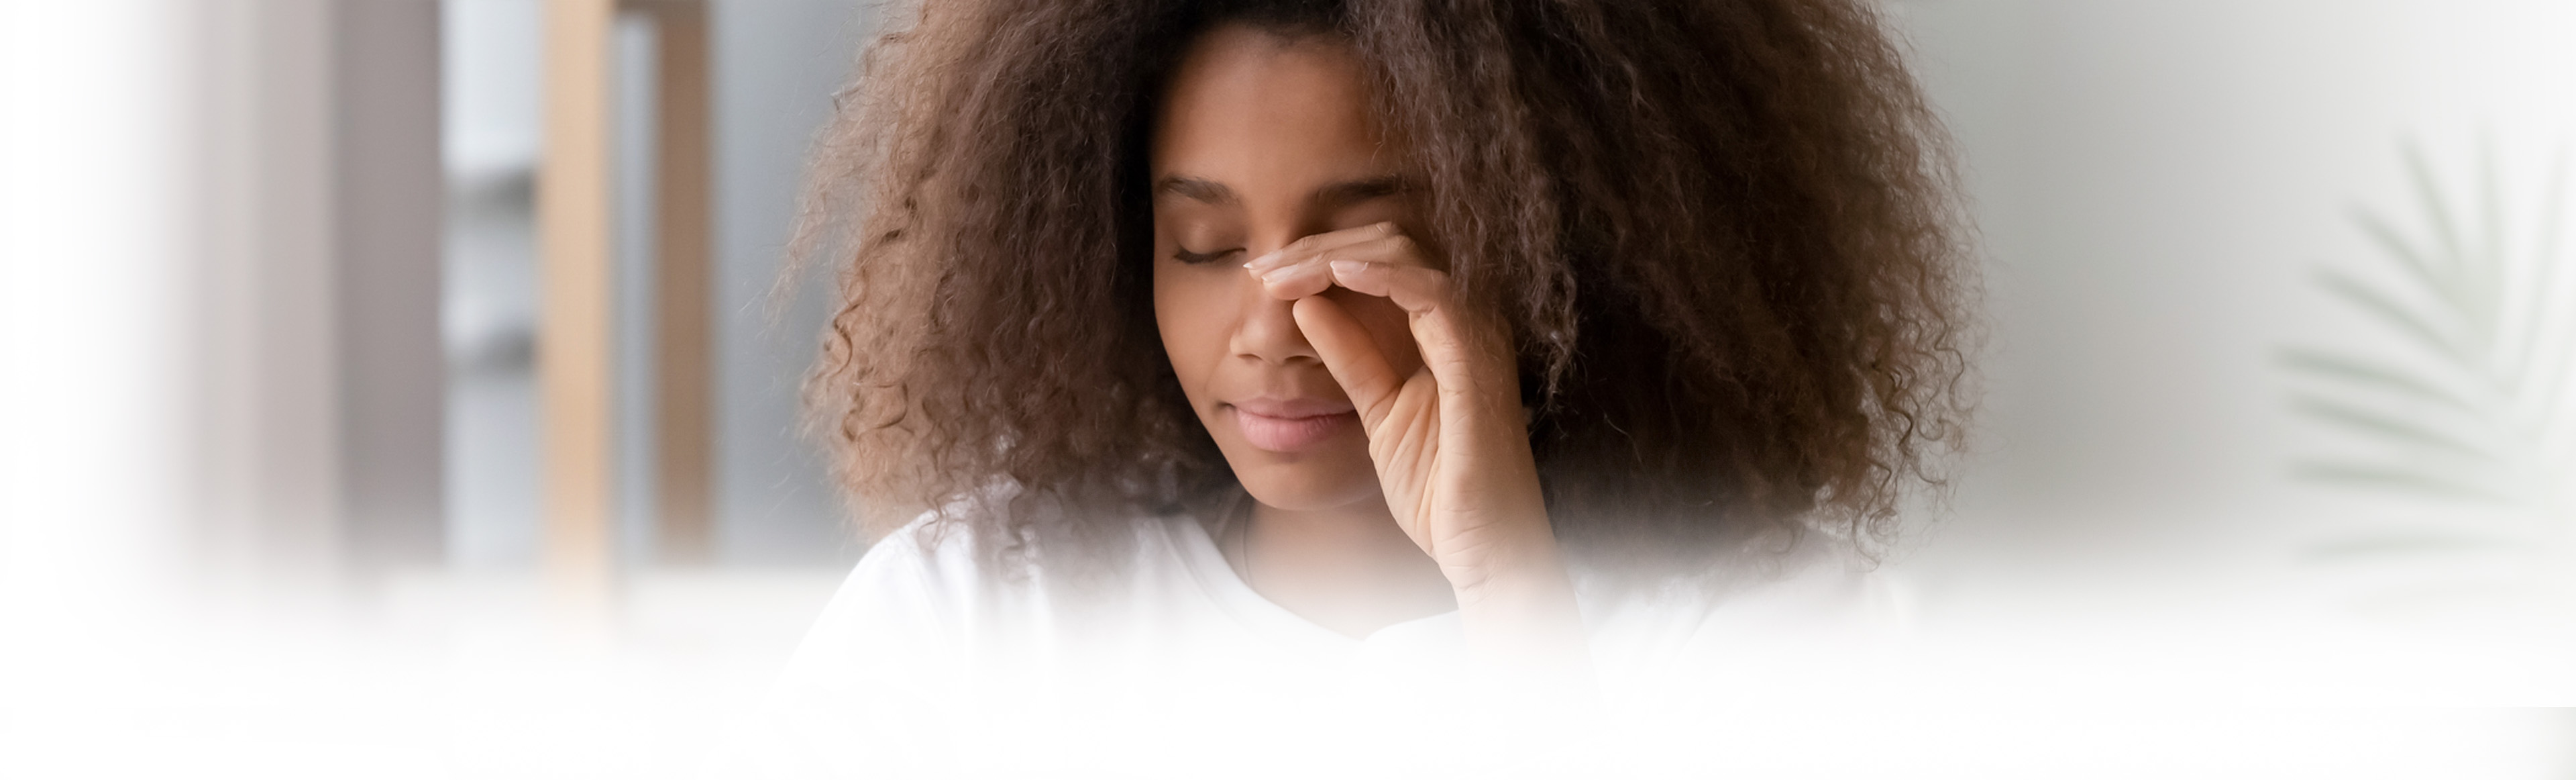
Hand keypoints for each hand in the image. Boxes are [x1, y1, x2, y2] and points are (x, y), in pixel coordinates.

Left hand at [1247, 223, 1588, 668]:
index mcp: (1446, 330)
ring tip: (1280, 273)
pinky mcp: (1478, 359)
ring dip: (1334, 256)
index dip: (1319, 258)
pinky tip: (1334, 275)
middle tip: (1261, 269)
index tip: (1262, 275)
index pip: (1382, 262)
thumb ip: (1351, 358)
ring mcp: (1478, 335)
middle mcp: (1468, 320)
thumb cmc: (1441, 487)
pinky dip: (1380, 275)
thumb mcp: (1379, 410)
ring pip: (1405, 256)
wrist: (1482, 546)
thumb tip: (1309, 306)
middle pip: (1390, 245)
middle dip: (1317, 248)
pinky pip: (1431, 293)